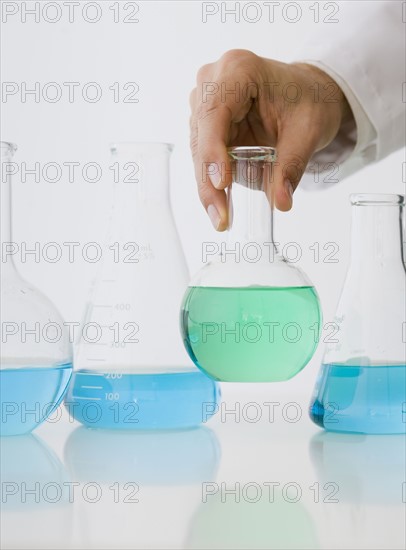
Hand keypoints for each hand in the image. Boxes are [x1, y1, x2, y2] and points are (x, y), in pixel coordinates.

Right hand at [190, 49, 351, 229]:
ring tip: (220, 217)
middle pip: (201, 136)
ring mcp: (205, 102)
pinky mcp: (207, 123)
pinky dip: (211, 181)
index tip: (221, 183)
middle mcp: (213, 82)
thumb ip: (293, 165)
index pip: (214, 113)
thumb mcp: (308, 131)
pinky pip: (204, 156)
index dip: (213, 152)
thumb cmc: (309, 101)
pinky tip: (218, 205)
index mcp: (238, 70)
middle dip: (209, 180)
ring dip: (207, 185)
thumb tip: (281, 202)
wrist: (308, 94)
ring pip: (199, 150)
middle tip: (220, 217)